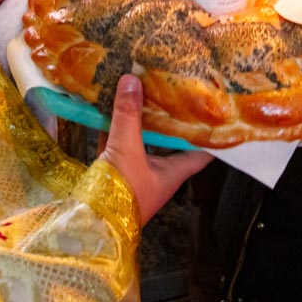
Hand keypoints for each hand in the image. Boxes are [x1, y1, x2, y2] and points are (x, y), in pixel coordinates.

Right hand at [99, 74, 210, 223]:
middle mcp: (158, 171)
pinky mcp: (113, 171)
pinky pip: (116, 143)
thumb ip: (128, 115)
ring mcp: (134, 172)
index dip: (208, 133)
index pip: (201, 152)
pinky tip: (108, 106)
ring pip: (140, 140)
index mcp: (173, 172)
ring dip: (139, 120)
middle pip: (169, 140)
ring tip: (141, 90)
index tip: (212, 110)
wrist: (89, 222)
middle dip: (168, 117)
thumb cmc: (120, 193)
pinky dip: (113, 126)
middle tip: (171, 89)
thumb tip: (132, 79)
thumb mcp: (127, 149)